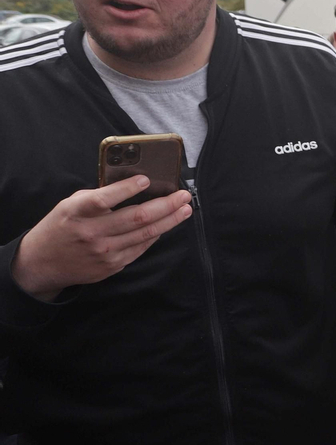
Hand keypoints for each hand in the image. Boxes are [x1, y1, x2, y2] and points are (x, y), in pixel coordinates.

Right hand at [11, 176, 192, 300]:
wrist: (42, 263)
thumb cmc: (60, 226)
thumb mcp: (69, 205)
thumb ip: (97, 196)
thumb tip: (132, 185)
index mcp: (77, 213)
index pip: (104, 199)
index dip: (127, 189)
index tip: (146, 179)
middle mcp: (92, 233)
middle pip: (136, 218)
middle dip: (166, 205)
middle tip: (184, 195)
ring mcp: (104, 252)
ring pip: (145, 234)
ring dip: (170, 220)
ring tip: (185, 208)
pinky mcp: (113, 265)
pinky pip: (141, 247)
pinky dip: (156, 234)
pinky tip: (167, 224)